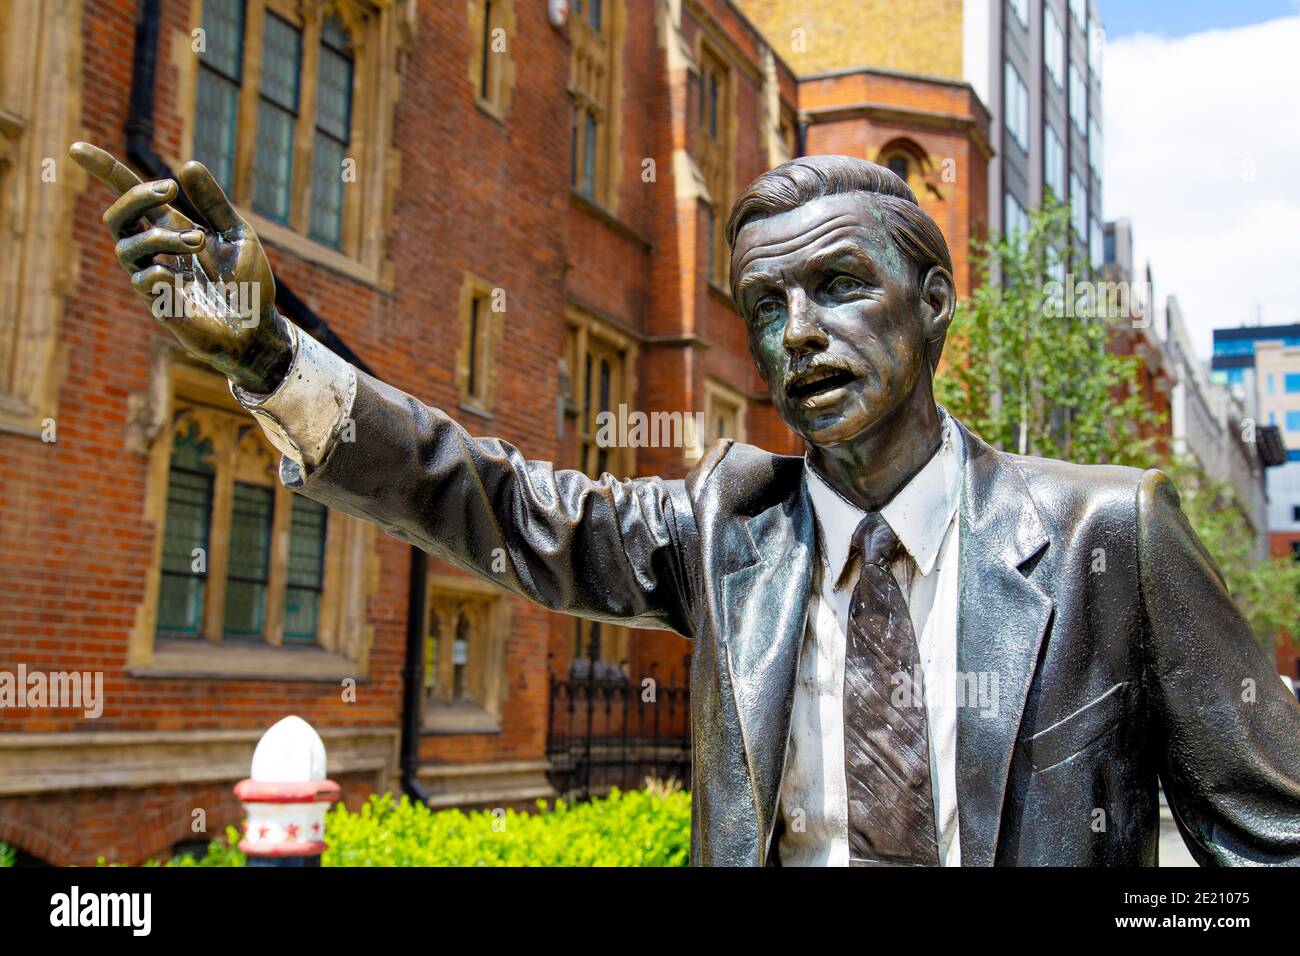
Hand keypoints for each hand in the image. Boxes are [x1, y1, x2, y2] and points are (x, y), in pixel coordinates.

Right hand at [68, 142, 293, 394]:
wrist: (260, 327)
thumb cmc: (247, 283)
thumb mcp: (237, 235)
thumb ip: (214, 204)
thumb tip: (189, 164)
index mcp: (171, 230)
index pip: (128, 197)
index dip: (104, 172)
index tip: (77, 149)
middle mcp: (156, 253)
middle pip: (118, 218)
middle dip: (136, 197)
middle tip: (171, 191)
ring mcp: (155, 281)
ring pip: (127, 249)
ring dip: (160, 237)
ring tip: (197, 240)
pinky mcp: (162, 308)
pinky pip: (142, 284)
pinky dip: (156, 271)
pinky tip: (178, 273)